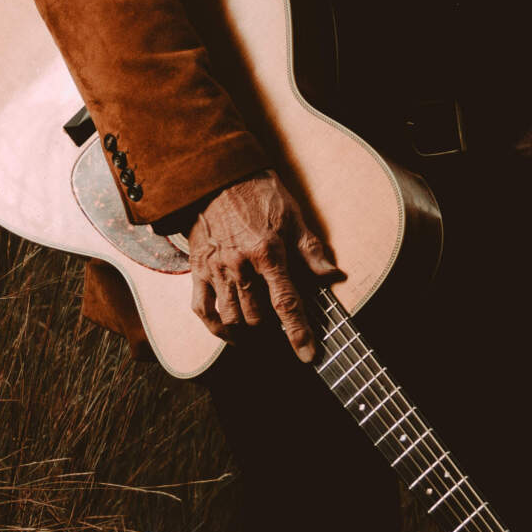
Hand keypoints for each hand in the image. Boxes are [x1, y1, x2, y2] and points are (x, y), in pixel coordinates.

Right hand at [185, 171, 339, 362]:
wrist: (216, 175)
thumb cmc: (259, 194)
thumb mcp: (293, 217)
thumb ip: (311, 249)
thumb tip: (333, 276)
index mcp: (268, 253)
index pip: (287, 304)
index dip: (299, 334)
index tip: (309, 356)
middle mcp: (241, 266)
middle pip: (258, 317)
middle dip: (272, 329)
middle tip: (282, 329)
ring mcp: (217, 270)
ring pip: (232, 318)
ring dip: (247, 331)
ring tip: (259, 332)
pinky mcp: (198, 269)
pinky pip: (202, 310)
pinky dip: (216, 326)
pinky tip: (229, 331)